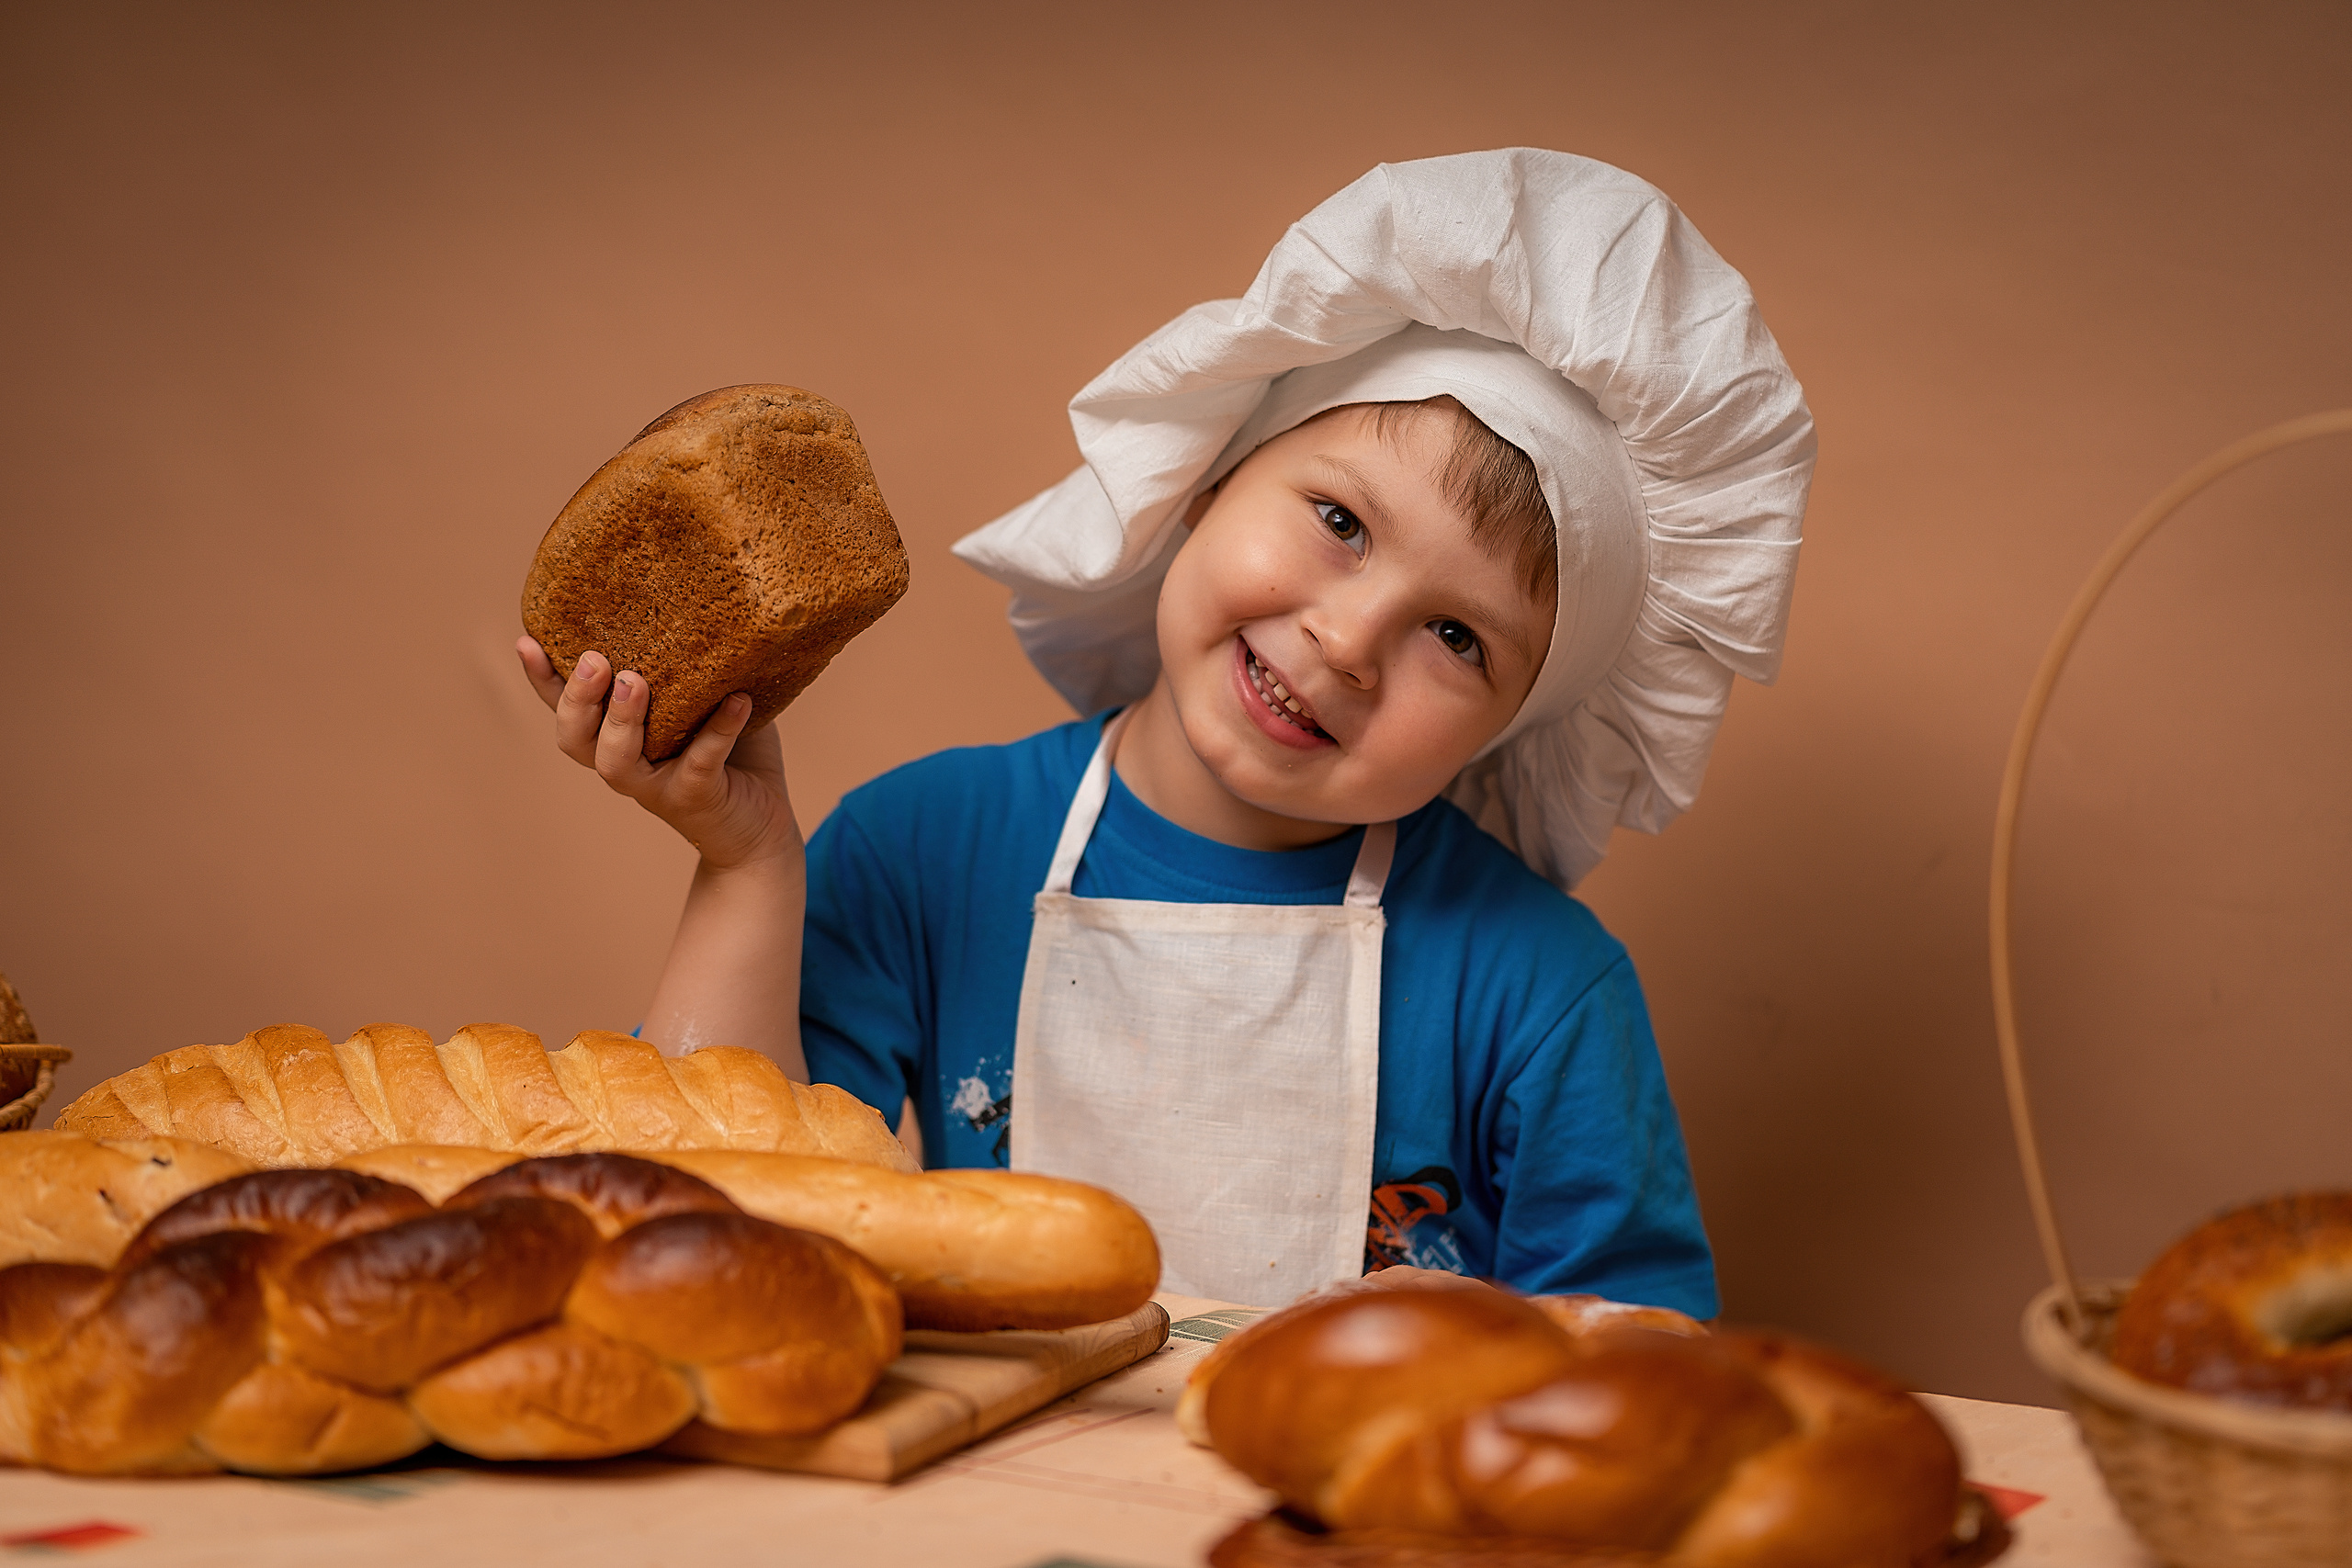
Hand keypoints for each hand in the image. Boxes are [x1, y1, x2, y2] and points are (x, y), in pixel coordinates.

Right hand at [516, 637, 798, 869]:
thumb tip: (702, 594)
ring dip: (620, 720)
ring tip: (635, 681)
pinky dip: (718, 731)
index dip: (541, 678)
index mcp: (614, 735)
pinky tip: (738, 700)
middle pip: (575, 737)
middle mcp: (624, 763)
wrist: (762, 828)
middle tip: (595, 660)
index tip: (526, 640)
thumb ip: (692, 662)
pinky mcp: (695, 798)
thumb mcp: (706, 701)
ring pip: (616, 761)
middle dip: (577, 698)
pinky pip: (700, 763)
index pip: (564, 706)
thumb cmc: (731, 756)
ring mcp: (656, 786)